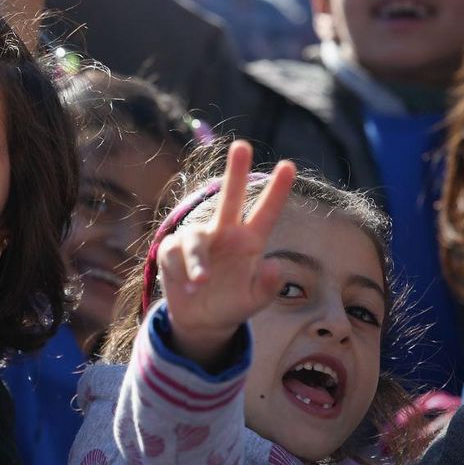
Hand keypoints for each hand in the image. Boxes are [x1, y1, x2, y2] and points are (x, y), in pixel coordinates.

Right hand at [160, 141, 295, 367]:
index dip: (277, 191)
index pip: (266, 213)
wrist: (200, 319)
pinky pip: (174, 254)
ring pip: (195, 236)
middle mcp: (225, 233)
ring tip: (201, 283)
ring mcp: (199, 240)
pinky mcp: (174, 250)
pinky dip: (180, 270)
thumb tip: (275, 265)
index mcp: (250, 242)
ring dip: (197, 260)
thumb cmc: (232, 304)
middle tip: (242, 145)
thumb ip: (268, 287)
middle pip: (230, 198)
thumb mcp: (255, 301)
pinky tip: (188, 288)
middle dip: (236, 172)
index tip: (289, 166)